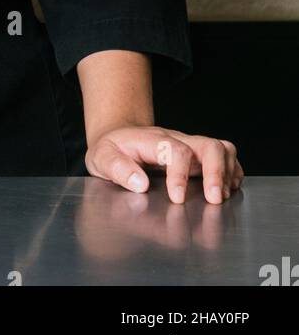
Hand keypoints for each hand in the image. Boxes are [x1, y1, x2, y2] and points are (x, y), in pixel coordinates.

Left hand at [85, 126, 243, 203]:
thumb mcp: (102, 157)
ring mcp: (190, 146)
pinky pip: (225, 155)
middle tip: (214, 199)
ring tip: (222, 196)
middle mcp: (176, 140)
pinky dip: (233, 171)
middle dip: (216, 172)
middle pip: (208, 145)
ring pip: (221, 147)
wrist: (118, 135)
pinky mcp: (198, 155)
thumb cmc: (112, 150)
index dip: (180, 174)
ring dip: (227, 171)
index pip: (175, 150)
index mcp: (153, 141)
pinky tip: (228, 189)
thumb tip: (138, 183)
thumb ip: (117, 168)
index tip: (177, 198)